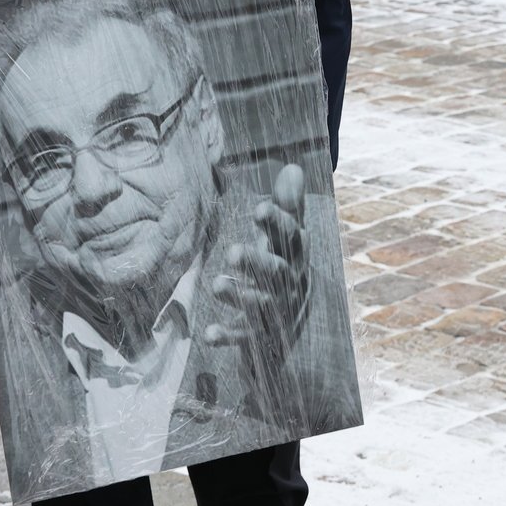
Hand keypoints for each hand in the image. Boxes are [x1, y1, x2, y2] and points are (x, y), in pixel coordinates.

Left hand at [205, 164, 310, 402]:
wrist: (292, 327)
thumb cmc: (283, 268)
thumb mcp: (287, 239)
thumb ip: (288, 206)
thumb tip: (292, 167)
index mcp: (296, 257)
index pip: (291, 238)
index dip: (278, 224)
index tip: (259, 209)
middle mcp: (290, 284)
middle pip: (277, 272)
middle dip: (257, 262)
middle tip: (233, 252)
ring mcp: (276, 312)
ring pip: (261, 304)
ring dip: (240, 296)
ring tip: (216, 285)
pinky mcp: (260, 337)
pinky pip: (246, 338)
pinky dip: (229, 335)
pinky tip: (210, 333)